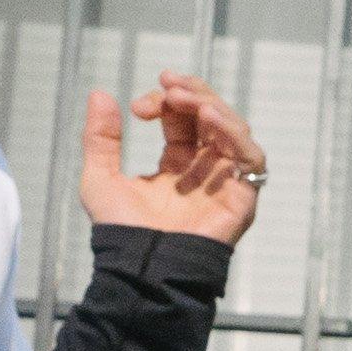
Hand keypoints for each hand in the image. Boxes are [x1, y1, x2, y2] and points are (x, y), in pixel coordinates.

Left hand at [90, 72, 263, 245]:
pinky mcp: (243, 197)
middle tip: (168, 84)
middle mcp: (204, 170)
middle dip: (191, 93)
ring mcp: (226, 182)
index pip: (181, 119)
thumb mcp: (100, 176)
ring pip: (234, 129)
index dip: (164, 102)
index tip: (137, 107)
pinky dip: (234, 132)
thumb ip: (100, 137)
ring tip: (184, 97)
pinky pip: (252, 157)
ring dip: (211, 105)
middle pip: (211, 116)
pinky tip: (210, 118)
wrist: (141, 266)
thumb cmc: (121, 231)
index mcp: (176, 165)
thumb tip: (100, 93)